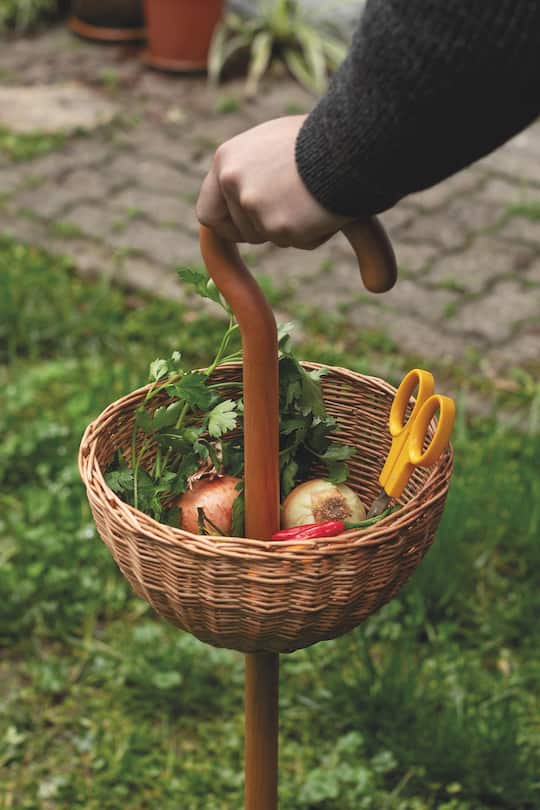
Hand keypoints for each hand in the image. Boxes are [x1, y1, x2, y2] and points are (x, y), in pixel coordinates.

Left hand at [196, 115, 349, 248]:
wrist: (351, 139)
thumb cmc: (320, 137)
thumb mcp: (274, 145)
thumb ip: (252, 173)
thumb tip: (255, 205)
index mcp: (226, 159)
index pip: (208, 212)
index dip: (229, 225)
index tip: (246, 229)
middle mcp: (233, 182)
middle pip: (243, 232)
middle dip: (268, 228)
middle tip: (297, 205)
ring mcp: (254, 205)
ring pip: (272, 238)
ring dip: (296, 228)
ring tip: (317, 195)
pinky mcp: (278, 225)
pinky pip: (299, 242)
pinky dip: (316, 232)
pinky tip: (328, 204)